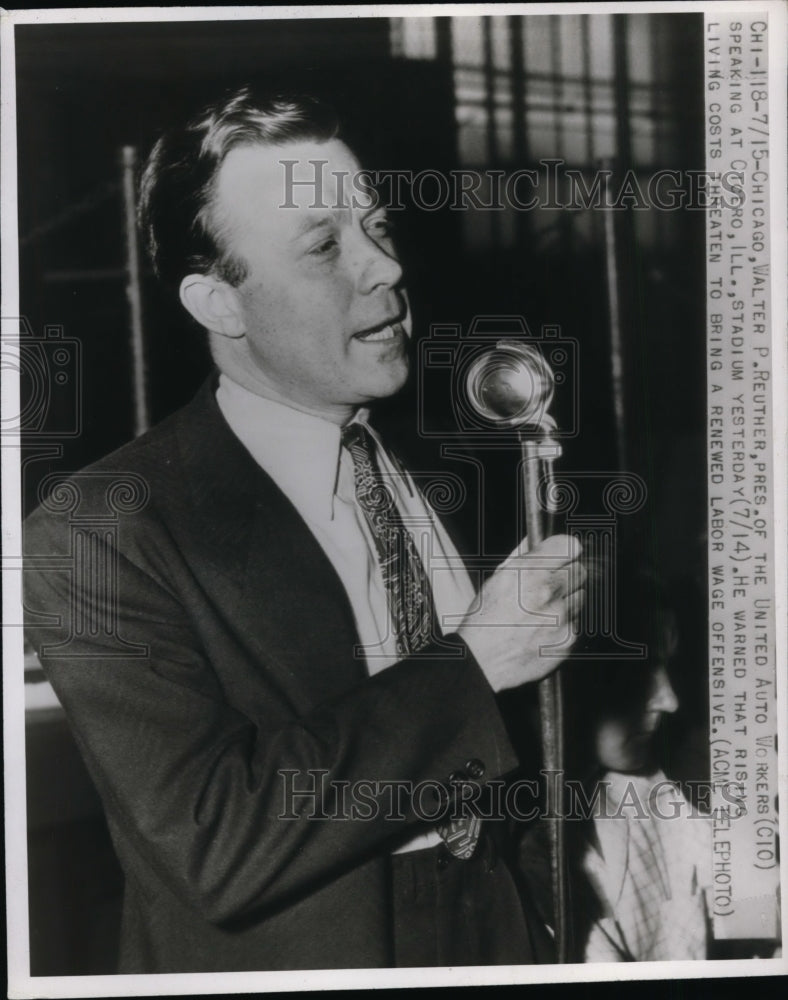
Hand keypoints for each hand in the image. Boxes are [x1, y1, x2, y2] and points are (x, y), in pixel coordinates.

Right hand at [457, 534, 584, 691]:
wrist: (483, 661)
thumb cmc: (484, 620)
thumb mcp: (497, 579)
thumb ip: (522, 556)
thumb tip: (535, 540)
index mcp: (528, 572)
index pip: (570, 546)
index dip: (566, 549)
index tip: (565, 553)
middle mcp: (547, 592)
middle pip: (579, 570)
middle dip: (567, 574)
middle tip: (551, 584)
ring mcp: (561, 617)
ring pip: (580, 596)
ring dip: (567, 599)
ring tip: (543, 609)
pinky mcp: (568, 639)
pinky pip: (576, 622)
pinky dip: (565, 623)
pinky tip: (544, 627)